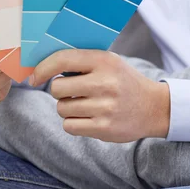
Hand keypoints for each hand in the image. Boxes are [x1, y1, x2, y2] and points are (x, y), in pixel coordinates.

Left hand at [30, 50, 170, 142]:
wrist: (154, 107)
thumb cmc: (123, 82)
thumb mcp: (109, 62)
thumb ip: (81, 61)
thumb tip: (42, 66)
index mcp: (104, 61)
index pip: (63, 60)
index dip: (42, 68)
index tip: (35, 76)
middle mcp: (105, 83)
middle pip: (57, 88)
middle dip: (59, 91)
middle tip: (71, 92)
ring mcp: (105, 107)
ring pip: (62, 109)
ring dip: (67, 108)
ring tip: (84, 105)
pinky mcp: (104, 128)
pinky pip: (69, 126)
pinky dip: (73, 123)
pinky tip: (88, 118)